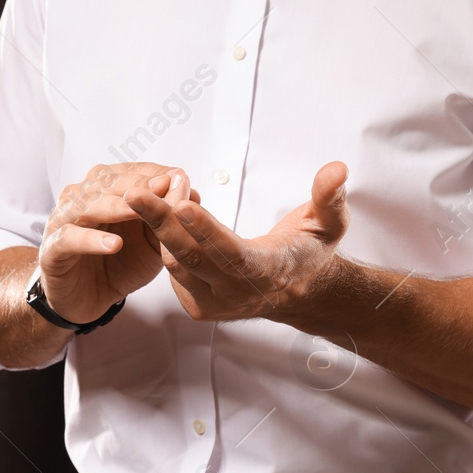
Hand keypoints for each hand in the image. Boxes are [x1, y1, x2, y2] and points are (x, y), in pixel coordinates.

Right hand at [39, 163, 202, 323]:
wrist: (88, 299)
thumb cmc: (120, 264)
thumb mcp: (152, 242)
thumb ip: (167, 217)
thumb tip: (191, 190)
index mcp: (103, 190)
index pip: (128, 172)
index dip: (152, 173)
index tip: (179, 176)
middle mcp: (80, 199)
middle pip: (107, 184)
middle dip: (138, 185)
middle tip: (164, 187)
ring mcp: (63, 222)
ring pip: (87, 206)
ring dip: (117, 207)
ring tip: (143, 211)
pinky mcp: (52, 250)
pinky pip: (70, 239)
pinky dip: (92, 240)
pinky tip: (114, 244)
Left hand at [125, 162, 349, 323]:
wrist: (299, 293)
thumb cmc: (310, 252)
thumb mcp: (330, 223)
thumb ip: (329, 197)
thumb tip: (336, 169)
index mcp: (267, 273)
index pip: (232, 253)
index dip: (206, 230)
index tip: (183, 204)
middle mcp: (236, 295)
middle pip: (192, 258)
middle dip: (161, 222)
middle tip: (136, 193)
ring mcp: (213, 303)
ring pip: (176, 263)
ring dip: (159, 227)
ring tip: (146, 193)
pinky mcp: (197, 304)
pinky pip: (172, 270)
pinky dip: (163, 241)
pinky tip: (159, 213)